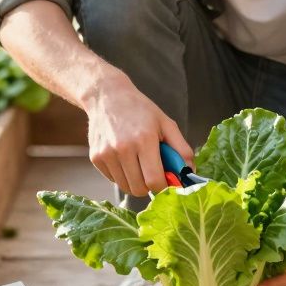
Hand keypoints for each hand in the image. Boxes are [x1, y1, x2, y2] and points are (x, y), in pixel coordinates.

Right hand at [82, 71, 192, 197]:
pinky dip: (122, 175)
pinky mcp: (96, 158)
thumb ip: (182, 149)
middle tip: (152, 171)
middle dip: (149, 185)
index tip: (167, 182)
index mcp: (144, 140)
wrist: (107, 96)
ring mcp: (106, 154)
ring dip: (135, 181)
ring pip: (125, 187)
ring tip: (138, 162)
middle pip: (139, 189)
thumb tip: (190, 173)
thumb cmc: (140, 110)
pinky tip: (124, 158)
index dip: (164, 186)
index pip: (154, 181)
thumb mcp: (166, 124)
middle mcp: (123, 149)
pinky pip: (113, 180)